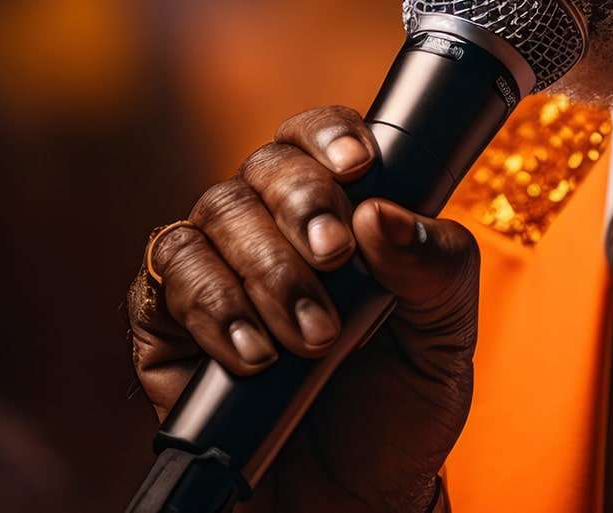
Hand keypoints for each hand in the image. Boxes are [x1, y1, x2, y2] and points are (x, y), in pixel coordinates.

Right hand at [129, 106, 477, 512]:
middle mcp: (270, 224)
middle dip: (302, 207)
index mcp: (339, 207)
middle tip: (333, 260)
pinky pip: (166, 281)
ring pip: (214, 217)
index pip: (319, 136)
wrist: (354, 499)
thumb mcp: (446, 334)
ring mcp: (215, 268)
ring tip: (310, 337)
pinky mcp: (167, 324)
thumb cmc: (400, 405)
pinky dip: (211, 308)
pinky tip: (253, 351)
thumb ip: (434, 266)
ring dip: (265, 272)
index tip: (357, 167)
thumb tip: (381, 213)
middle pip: (264, 168)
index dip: (329, 136)